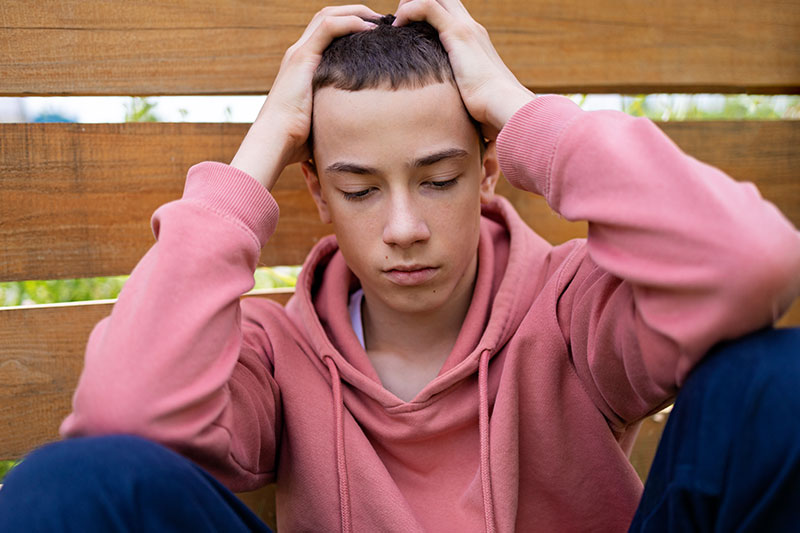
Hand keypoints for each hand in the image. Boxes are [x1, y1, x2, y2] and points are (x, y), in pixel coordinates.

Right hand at [231, 5, 378, 188]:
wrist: (276, 141)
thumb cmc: (297, 140)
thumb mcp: (324, 119)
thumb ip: (338, 112)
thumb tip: (362, 125)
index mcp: (303, 66)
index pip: (327, 32)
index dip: (351, 26)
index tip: (376, 34)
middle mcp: (299, 54)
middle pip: (328, 17)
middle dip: (356, 13)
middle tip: (382, 21)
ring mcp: (299, 53)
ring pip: (328, 15)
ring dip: (356, 12)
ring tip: (379, 20)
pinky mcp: (302, 57)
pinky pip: (328, 27)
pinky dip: (350, 22)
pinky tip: (369, 29)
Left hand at [393, 0, 533, 138]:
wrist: (508, 110)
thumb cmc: (494, 117)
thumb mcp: (472, 106)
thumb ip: (460, 107)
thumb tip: (460, 137)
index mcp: (475, 44)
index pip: (450, 16)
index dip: (429, 17)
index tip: (409, 32)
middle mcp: (472, 30)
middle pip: (444, 0)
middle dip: (419, 3)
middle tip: (400, 20)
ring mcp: (466, 30)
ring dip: (411, 3)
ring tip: (396, 22)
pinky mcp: (459, 34)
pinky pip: (428, 7)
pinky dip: (410, 10)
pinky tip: (398, 26)